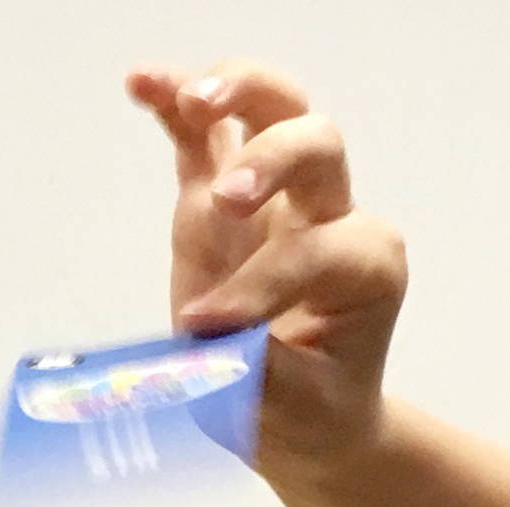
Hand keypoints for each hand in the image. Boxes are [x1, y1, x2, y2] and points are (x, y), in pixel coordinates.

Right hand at [125, 62, 406, 467]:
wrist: (303, 420)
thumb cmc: (310, 411)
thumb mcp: (297, 409)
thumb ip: (258, 367)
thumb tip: (210, 335)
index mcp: (367, 268)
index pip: (313, 252)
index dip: (259, 285)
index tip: (207, 331)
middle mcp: (330, 217)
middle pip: (317, 145)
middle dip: (271, 159)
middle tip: (226, 196)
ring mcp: (273, 200)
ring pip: (271, 112)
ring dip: (235, 94)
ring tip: (192, 100)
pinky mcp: (220, 203)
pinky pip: (202, 139)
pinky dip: (175, 104)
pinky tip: (142, 83)